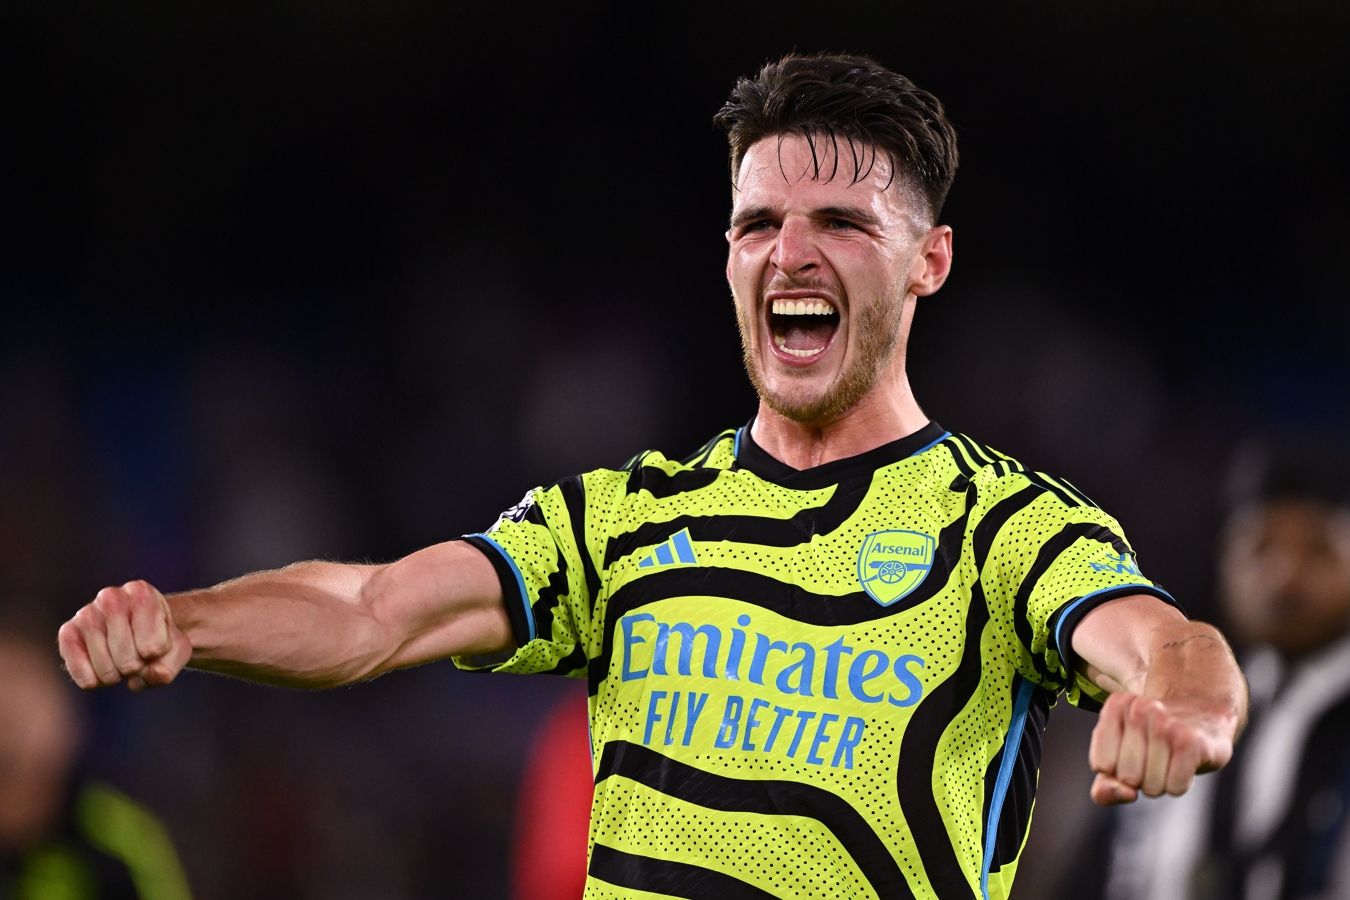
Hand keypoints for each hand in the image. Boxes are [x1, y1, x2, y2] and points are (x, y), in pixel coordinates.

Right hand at [58, 580, 192, 690]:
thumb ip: (170, 665)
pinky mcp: (67, 632)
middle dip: (137, 668)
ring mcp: (86, 614)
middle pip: (128, 661)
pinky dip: (94, 681)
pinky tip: (101, 668)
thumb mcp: (178, 650)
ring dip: (117, 675)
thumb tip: (145, 677)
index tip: (157, 642)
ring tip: (120, 659)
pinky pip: (83, 675)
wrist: (136, 629)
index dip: (158, 655)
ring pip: (106, 670)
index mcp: (142, 594)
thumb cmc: (160, 638)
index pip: (153, 648)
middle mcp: (111, 597)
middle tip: (137, 655)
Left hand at [1087, 691, 1235, 805]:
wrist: (1205, 713)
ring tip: (1171, 757)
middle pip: (1127, 778)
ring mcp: (1165, 723)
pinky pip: (1174, 788)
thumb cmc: (1153, 742)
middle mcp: (1138, 709)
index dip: (1118, 769)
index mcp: (1116, 706)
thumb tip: (1126, 793)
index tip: (1133, 751)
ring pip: (1151, 786)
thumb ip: (1106, 786)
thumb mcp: (1120, 757)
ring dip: (1162, 782)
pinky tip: (1185, 763)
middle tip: (1156, 755)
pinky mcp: (1191, 742)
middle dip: (1141, 778)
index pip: (1102, 765)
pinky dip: (1179, 785)